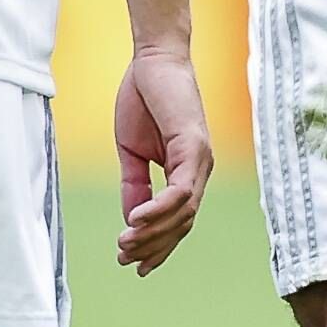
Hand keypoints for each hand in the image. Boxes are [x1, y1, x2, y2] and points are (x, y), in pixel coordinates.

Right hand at [113, 44, 212, 273]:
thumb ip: (134, 185)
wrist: (152, 60)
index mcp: (187, 172)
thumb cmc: (143, 100)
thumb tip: (131, 220)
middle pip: (183, 224)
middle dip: (153, 247)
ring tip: (124, 244)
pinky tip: (136, 220)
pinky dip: (159, 208)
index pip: (179, 221)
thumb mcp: (132, 152)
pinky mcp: (194, 147)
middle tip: (124, 260)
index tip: (135, 265)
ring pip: (184, 213)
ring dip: (153, 233)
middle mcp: (200, 171)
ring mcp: (201, 160)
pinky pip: (180, 190)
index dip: (158, 247)